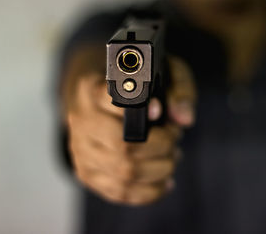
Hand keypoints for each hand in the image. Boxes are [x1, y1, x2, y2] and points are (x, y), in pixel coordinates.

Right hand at [66, 56, 195, 204]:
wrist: (100, 101)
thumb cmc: (137, 87)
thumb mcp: (161, 72)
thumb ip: (178, 90)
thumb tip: (184, 119)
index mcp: (92, 89)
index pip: (109, 101)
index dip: (138, 109)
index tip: (158, 111)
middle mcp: (81, 121)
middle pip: (124, 146)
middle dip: (162, 145)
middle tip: (174, 136)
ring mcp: (81, 151)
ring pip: (125, 174)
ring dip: (161, 169)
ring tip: (172, 156)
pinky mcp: (87, 173)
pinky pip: (120, 192)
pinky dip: (151, 191)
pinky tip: (165, 180)